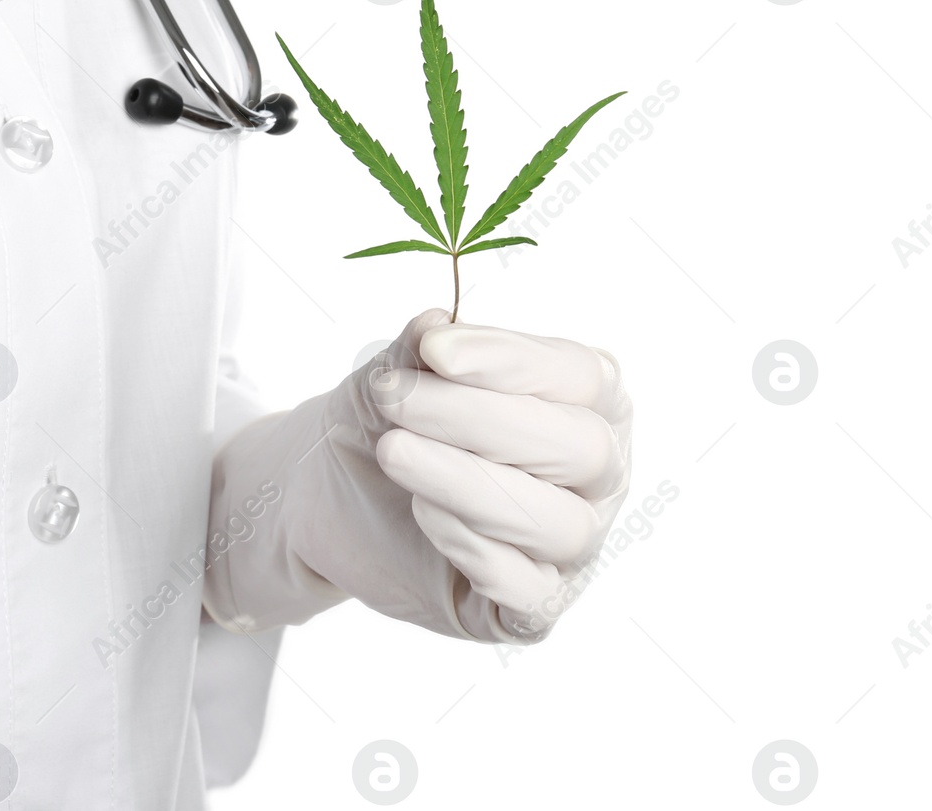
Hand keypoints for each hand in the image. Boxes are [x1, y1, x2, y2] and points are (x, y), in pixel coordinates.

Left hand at [371, 316, 632, 641]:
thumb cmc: (387, 422)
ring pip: (561, 524)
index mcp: (588, 401)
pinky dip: (475, 549)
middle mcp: (598, 474)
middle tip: (394, 397)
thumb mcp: (393, 376)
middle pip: (581, 448)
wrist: (333, 497)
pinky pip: (531, 592)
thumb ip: (417, 350)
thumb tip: (437, 323)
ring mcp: (573, 546)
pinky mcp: (533, 607)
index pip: (580, 374)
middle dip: (478, 419)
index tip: (435, 348)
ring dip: (466, 482)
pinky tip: (422, 514)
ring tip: (394, 452)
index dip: (510, 360)